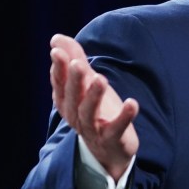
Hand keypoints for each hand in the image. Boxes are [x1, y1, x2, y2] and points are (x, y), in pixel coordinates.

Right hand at [49, 34, 139, 180]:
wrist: (109, 149)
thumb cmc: (96, 110)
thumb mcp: (86, 84)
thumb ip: (73, 60)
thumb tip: (56, 38)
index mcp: (67, 101)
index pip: (60, 83)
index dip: (58, 68)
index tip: (57, 51)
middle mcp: (76, 115)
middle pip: (72, 97)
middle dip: (75, 80)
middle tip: (78, 63)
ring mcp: (93, 129)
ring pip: (89, 113)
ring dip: (94, 96)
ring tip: (101, 78)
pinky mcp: (112, 138)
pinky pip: (117, 128)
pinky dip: (124, 117)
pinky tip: (132, 103)